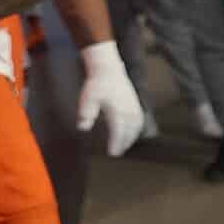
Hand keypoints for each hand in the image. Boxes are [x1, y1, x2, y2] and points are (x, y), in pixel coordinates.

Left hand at [76, 41, 143, 155]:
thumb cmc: (97, 84)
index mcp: (117, 110)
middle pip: (129, 131)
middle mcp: (128, 110)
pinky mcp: (135, 103)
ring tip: (124, 146)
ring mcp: (134, 106)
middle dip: (124, 143)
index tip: (112, 153)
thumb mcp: (87, 99)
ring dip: (131, 137)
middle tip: (117, 153)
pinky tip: (132, 133)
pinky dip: (137, 129)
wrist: (109, 70)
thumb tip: (83, 127)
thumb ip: (86, 113)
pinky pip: (140, 120)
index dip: (116, 143)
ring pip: (136, 126)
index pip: (118, 131)